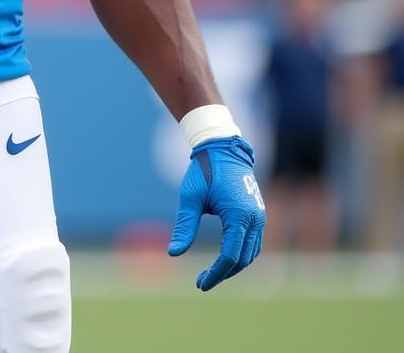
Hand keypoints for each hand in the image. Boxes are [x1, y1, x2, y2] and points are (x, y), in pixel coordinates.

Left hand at [168, 135, 265, 290]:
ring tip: (212, 273)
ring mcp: (259, 217)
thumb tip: (173, 253)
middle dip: (223, 273)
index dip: (216, 274)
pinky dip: (241, 254)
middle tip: (202, 281)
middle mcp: (254, 219)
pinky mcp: (258, 214)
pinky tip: (225, 257)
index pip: (230, 256)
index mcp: (239, 216)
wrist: (222, 148)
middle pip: (243, 259)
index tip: (200, 284)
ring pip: (251, 253)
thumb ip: (185, 226)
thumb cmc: (204, 171)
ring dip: (234, 266)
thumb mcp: (190, 198)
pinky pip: (253, 242)